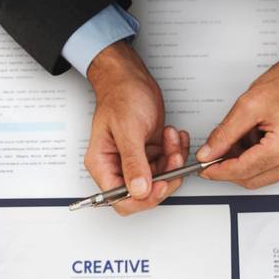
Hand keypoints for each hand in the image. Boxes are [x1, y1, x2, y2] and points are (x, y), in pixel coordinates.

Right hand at [86, 41, 191, 214]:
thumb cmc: (121, 96)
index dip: (143, 198)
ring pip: (161, 179)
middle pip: (145, 193)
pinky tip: (175, 137)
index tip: (160, 184)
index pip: (120, 200)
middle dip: (165, 177)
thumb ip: (134, 162)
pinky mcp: (150, 154)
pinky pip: (169, 165)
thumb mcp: (128, 129)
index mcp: (103, 164)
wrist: (131, 78)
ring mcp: (135, 161)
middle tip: (173, 157)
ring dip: (173, 161)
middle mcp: (117, 166)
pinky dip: (176, 153)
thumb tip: (139, 190)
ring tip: (172, 139)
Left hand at [199, 55, 278, 188]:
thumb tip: (210, 152)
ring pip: (266, 176)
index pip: (245, 170)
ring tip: (239, 140)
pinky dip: (262, 159)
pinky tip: (256, 141)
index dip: (219, 171)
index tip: (205, 168)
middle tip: (215, 155)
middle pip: (255, 179)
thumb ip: (225, 133)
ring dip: (247, 164)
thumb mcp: (249, 104)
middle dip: (231, 169)